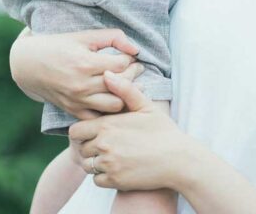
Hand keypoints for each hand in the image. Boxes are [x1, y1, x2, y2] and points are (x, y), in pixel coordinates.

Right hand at [9, 29, 143, 118]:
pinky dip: (108, 111)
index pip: (122, 64)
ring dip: (124, 95)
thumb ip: (111, 38)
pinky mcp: (73, 111)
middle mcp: (82, 85)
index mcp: (85, 63)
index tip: (129, 56)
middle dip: (133, 75)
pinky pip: (99, 118)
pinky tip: (110, 98)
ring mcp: (78, 101)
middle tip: (135, 68)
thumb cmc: (56, 46)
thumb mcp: (82, 36)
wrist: (27, 65)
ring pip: (115, 106)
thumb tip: (135, 48)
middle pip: (122, 85)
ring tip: (125, 84)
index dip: (129, 58)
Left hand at [69, 71, 192, 191]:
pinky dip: (103, 177)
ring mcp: (109, 163)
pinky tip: (117, 170)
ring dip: (95, 163)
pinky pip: (97, 180)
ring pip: (87, 165)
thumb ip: (125, 89)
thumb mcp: (145, 106)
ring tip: (111, 158)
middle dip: (89, 147)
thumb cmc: (163, 131)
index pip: (76, 131)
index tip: (94, 133)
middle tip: (105, 146)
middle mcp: (104, 144)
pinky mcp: (115, 181)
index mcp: (108, 124)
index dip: (82, 132)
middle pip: (81, 149)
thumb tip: (107, 74)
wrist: (179, 160)